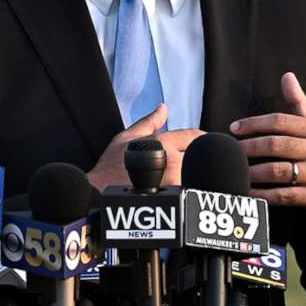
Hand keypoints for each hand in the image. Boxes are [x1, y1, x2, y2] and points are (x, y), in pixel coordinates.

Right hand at [87, 104, 203, 192]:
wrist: (100, 193)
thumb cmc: (110, 167)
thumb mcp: (126, 137)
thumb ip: (149, 122)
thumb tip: (163, 108)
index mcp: (162, 142)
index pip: (194, 136)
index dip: (203, 138)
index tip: (206, 142)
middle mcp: (171, 159)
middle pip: (200, 155)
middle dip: (198, 156)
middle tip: (192, 160)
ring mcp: (175, 180)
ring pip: (197, 173)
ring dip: (195, 173)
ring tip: (186, 176)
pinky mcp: (174, 197)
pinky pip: (191, 189)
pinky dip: (191, 188)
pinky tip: (184, 190)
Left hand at [234, 72, 305, 237]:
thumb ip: (299, 103)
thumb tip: (286, 75)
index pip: (280, 121)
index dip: (254, 123)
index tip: (233, 128)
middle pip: (276, 145)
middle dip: (250, 147)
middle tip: (230, 150)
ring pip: (278, 170)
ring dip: (253, 172)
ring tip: (236, 171)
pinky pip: (284, 195)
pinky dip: (263, 196)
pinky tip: (247, 193)